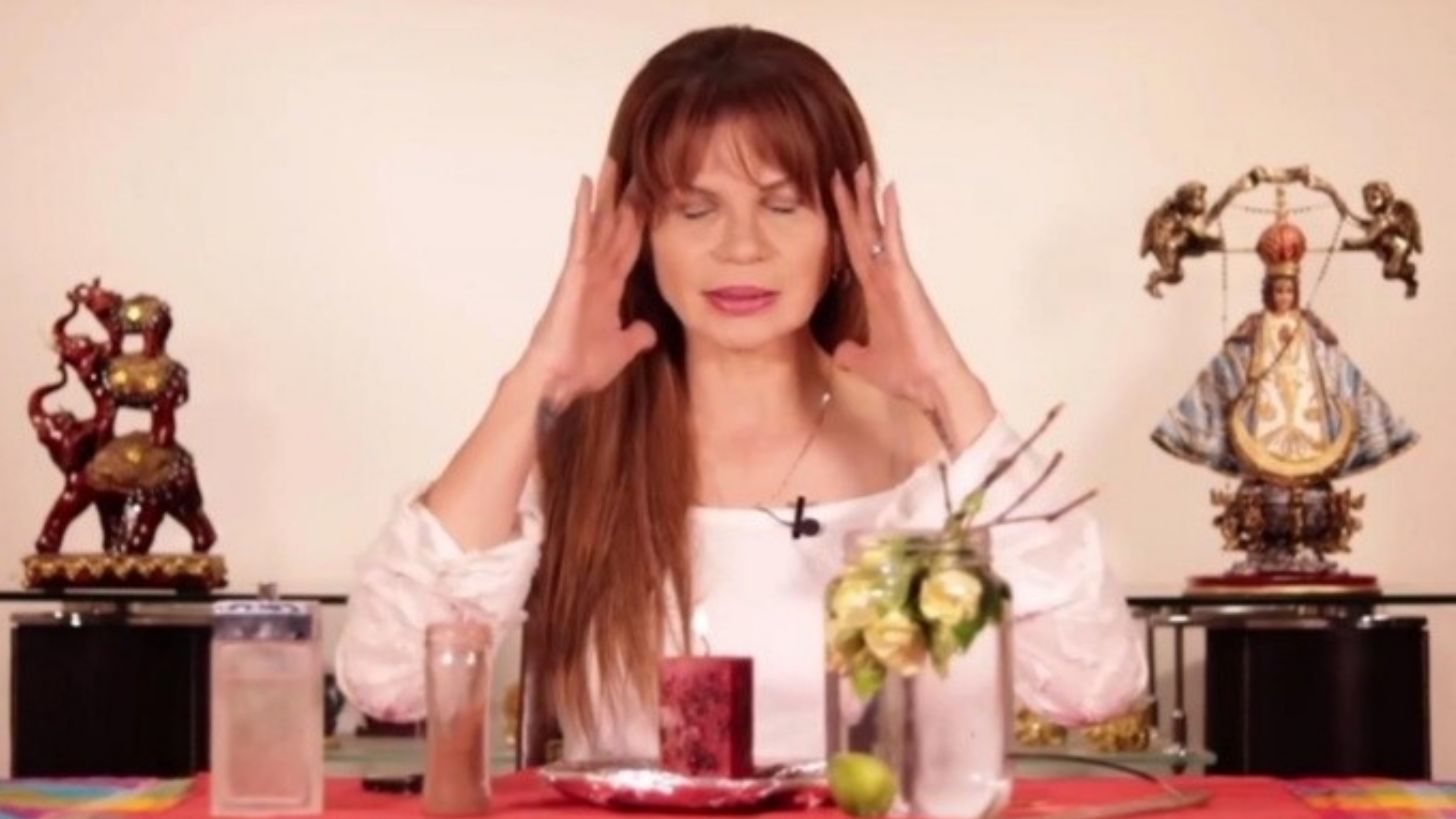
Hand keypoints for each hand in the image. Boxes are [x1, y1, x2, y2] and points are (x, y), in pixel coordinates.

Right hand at [519, 158, 656, 408]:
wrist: (560, 380)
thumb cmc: (581, 366)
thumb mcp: (621, 349)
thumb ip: (635, 337)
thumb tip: (648, 332)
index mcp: (608, 289)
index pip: (628, 248)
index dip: (640, 224)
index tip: (652, 200)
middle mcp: (596, 274)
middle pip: (615, 228)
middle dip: (627, 200)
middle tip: (638, 169)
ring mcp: (583, 271)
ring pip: (598, 223)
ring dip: (605, 194)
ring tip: (611, 163)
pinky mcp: (572, 273)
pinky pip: (580, 235)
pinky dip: (583, 210)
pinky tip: (586, 186)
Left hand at [830, 165, 993, 450]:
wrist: (929, 384)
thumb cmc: (907, 373)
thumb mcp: (866, 363)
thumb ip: (852, 353)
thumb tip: (840, 352)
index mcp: (876, 293)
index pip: (854, 251)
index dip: (843, 226)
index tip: (833, 202)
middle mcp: (885, 278)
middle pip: (863, 233)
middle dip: (851, 203)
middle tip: (839, 172)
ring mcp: (896, 276)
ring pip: (877, 230)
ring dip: (866, 200)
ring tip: (858, 170)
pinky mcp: (905, 280)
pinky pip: (894, 242)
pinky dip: (890, 217)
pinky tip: (887, 192)